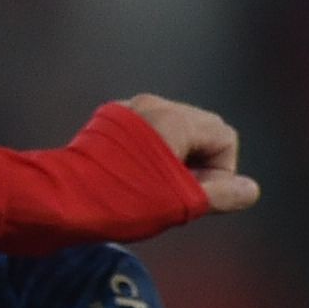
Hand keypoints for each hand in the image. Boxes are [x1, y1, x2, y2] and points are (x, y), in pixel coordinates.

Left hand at [118, 95, 257, 213]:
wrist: (57, 202)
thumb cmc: (118, 202)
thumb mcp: (179, 203)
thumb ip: (221, 195)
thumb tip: (251, 190)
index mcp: (174, 118)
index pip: (225, 139)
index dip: (220, 174)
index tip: (195, 196)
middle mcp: (153, 104)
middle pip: (201, 132)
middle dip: (198, 166)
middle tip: (175, 196)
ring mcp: (128, 110)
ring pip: (174, 133)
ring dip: (175, 163)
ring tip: (153, 190)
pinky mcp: (109, 123)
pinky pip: (147, 134)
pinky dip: (151, 156)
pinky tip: (134, 181)